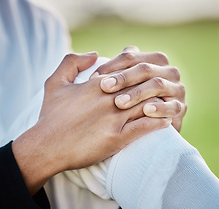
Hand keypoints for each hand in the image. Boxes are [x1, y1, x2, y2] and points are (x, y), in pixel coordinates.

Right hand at [12, 52, 171, 194]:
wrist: (46, 146)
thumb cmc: (50, 116)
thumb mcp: (54, 83)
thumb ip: (71, 62)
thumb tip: (94, 53)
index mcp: (96, 84)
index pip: (126, 69)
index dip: (142, 68)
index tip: (152, 70)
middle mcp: (108, 99)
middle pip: (141, 85)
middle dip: (156, 84)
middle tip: (169, 86)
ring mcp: (113, 119)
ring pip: (146, 105)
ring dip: (162, 104)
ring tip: (172, 103)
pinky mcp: (116, 139)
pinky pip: (143, 129)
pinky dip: (158, 124)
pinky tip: (166, 122)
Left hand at [94, 46, 186, 131]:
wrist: (145, 128)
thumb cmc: (128, 102)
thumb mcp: (121, 85)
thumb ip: (112, 69)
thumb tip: (94, 55)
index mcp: (154, 60)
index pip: (131, 56)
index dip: (112, 65)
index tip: (93, 78)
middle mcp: (168, 71)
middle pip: (145, 68)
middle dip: (124, 77)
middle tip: (105, 88)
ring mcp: (176, 89)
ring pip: (158, 85)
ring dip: (138, 93)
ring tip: (120, 103)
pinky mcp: (180, 108)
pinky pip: (172, 106)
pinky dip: (160, 108)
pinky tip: (146, 111)